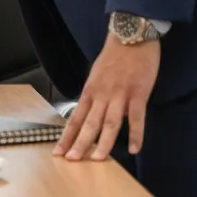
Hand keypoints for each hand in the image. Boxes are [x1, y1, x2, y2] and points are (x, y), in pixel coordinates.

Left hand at [53, 33, 159, 160]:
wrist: (130, 36)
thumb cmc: (114, 56)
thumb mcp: (97, 75)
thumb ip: (95, 95)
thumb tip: (93, 114)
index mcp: (90, 90)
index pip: (75, 118)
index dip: (67, 136)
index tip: (59, 151)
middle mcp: (102, 94)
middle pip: (89, 123)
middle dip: (80, 143)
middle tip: (72, 160)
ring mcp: (120, 94)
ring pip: (110, 123)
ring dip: (104, 142)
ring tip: (98, 159)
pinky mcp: (138, 93)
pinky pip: (137, 117)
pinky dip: (136, 134)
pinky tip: (134, 148)